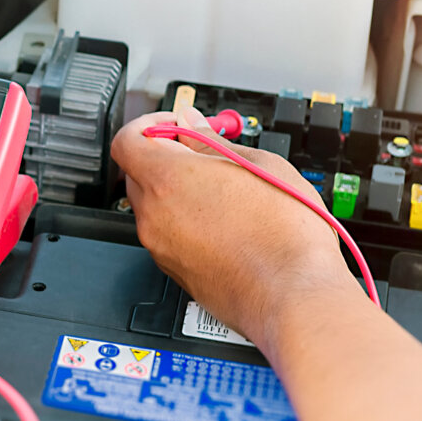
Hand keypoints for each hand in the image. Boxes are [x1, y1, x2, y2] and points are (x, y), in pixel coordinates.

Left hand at [112, 108, 364, 353]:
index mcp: (167, 179)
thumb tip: (191, 125)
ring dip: (179, 192)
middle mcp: (154, 216)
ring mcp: (162, 249)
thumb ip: (211, 142)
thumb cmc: (285, 234)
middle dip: (167, 157)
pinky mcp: (175, 273)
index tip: (178, 126)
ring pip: (155, 206)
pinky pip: (169, 235)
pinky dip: (187, 222)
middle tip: (207, 156)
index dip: (150, 126)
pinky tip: (227, 222)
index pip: (126, 141)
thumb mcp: (257, 164)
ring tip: (227, 193)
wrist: (295, 295)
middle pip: (138, 173)